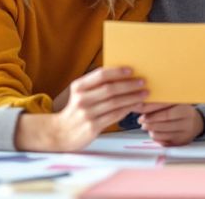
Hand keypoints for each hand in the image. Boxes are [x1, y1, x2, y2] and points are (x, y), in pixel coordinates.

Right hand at [15, 67, 146, 151]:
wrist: (60, 133)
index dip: (117, 71)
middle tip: (143, 82)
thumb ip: (96, 85)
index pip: (100, 75)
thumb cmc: (75, 111)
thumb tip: (121, 76)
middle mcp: (81, 99)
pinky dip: (127, 109)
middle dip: (129, 85)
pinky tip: (135, 106)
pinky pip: (114, 116)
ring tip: (144, 94)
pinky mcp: (93, 127)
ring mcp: (87, 114)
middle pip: (110, 89)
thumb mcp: (80, 94)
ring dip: (132, 97)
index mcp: (78, 87)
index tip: (131, 70)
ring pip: (115, 103)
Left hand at [137, 103, 203, 145]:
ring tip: (146, 125)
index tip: (140, 112)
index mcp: (185, 109)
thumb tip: (141, 106)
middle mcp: (187, 122)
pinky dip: (156, 137)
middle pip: (163, 124)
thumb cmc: (182, 110)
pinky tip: (154, 131)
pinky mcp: (181, 143)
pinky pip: (164, 142)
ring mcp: (185, 134)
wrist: (198, 123)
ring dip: (151, 130)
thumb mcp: (176, 103)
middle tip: (141, 120)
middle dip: (149, 122)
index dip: (151, 113)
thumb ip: (161, 104)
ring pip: (162, 134)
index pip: (165, 112)